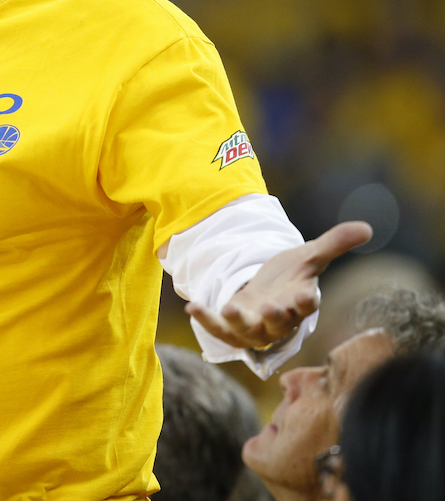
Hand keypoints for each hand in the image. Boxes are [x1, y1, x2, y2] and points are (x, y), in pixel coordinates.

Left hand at [185, 220, 372, 349]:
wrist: (263, 293)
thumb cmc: (288, 277)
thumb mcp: (307, 256)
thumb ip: (334, 243)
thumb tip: (367, 228)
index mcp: (299, 302)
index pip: (306, 305)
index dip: (305, 302)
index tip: (305, 296)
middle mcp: (278, 320)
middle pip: (279, 323)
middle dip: (276, 317)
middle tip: (272, 308)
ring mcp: (254, 328)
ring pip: (248, 332)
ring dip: (239, 323)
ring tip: (230, 309)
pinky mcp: (231, 329)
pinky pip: (219, 330)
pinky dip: (206, 321)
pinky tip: (192, 307)